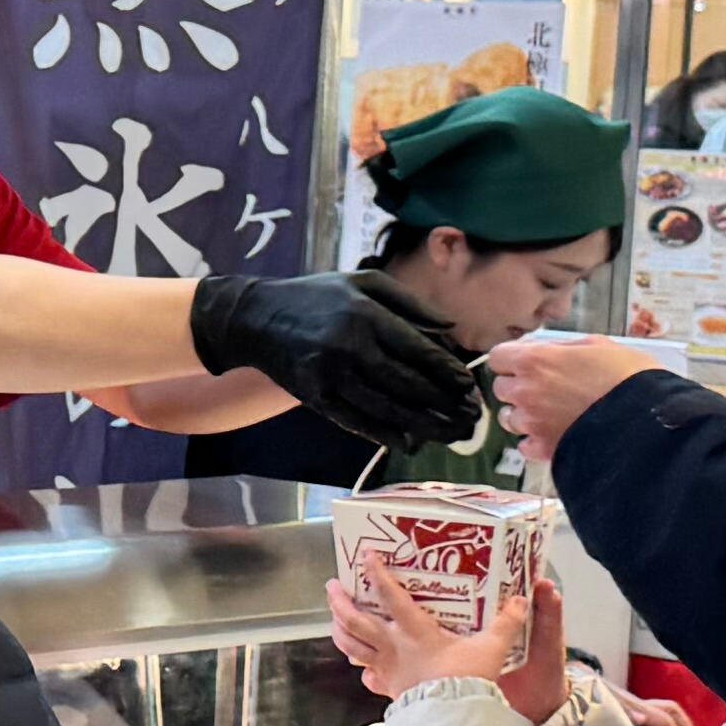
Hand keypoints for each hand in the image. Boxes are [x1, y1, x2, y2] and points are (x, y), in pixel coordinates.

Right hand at [195, 269, 475, 448]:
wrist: (255, 317)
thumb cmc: (316, 296)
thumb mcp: (363, 283)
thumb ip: (409, 302)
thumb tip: (450, 328)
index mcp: (366, 314)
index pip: (418, 349)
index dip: (448, 372)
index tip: (469, 388)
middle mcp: (349, 345)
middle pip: (407, 383)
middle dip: (444, 404)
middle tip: (470, 419)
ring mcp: (329, 374)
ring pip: (385, 407)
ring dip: (422, 425)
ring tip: (449, 435)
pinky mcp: (313, 396)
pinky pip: (355, 420)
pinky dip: (384, 434)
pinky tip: (408, 442)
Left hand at [329, 546, 546, 698]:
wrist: (452, 720)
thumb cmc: (466, 683)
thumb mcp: (491, 648)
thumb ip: (506, 623)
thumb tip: (521, 602)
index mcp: (414, 630)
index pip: (388, 593)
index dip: (375, 571)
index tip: (366, 555)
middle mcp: (392, 646)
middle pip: (353, 620)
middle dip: (339, 601)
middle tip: (333, 586)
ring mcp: (386, 668)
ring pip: (351, 646)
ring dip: (339, 630)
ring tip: (335, 619)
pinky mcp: (389, 688)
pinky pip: (368, 677)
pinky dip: (363, 669)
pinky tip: (363, 667)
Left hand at [490, 333, 669, 458]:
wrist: (646, 421)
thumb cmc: (628, 377)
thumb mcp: (600, 346)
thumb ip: (565, 349)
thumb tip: (552, 353)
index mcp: (536, 361)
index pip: (499, 356)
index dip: (512, 359)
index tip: (526, 362)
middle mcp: (526, 392)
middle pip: (501, 388)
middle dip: (518, 386)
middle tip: (543, 388)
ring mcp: (532, 424)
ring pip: (509, 418)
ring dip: (523, 414)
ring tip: (548, 413)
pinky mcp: (543, 450)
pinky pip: (524, 445)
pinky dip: (534, 441)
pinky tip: (553, 435)